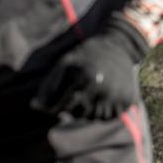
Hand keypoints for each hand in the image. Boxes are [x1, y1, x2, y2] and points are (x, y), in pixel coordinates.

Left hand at [32, 16, 147, 119]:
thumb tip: (35, 106)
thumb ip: (48, 85)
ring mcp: (115, 95)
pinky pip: (110, 116)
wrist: (120, 45)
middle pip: (76, 114)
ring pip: (93, 117)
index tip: (54, 102)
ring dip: (89, 110)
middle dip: (72, 108)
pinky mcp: (127, 101)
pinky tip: (105, 95)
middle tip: (77, 95)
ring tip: (92, 93)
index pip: (57, 107)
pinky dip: (105, 110)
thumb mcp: (65, 63)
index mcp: (80, 77)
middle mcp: (99, 87)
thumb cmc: (86, 55)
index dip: (52, 107)